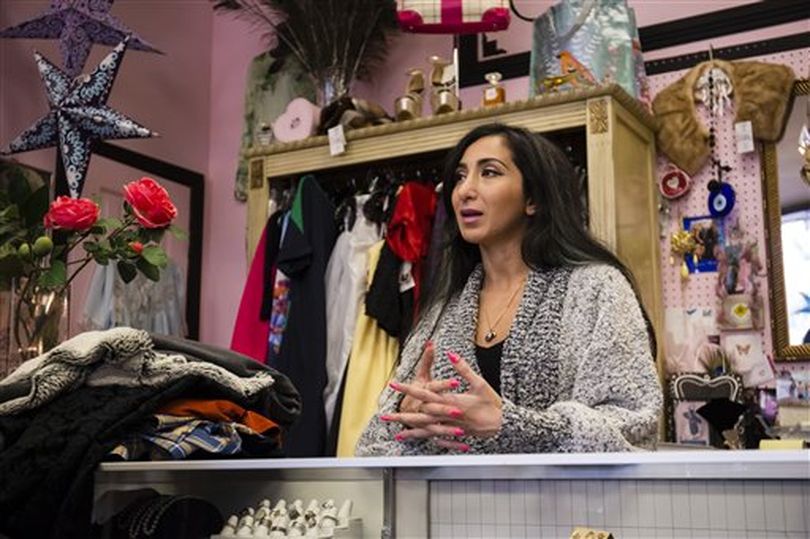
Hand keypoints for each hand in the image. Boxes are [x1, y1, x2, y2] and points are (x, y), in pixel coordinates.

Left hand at [384, 351, 502, 451]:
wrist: (502, 425)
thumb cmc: (491, 403)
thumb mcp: (479, 383)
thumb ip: (463, 369)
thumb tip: (450, 355)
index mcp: (452, 401)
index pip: (425, 393)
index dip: (409, 389)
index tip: (395, 385)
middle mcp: (447, 416)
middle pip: (420, 415)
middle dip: (402, 414)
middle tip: (385, 415)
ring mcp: (450, 427)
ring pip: (426, 429)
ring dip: (409, 430)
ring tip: (396, 431)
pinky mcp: (455, 434)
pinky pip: (436, 438)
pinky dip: (425, 439)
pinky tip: (415, 439)